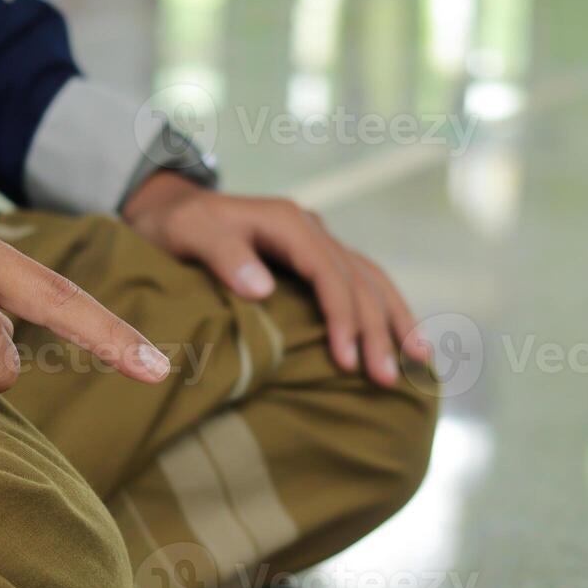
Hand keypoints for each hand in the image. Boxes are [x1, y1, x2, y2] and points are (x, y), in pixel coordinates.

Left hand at [123, 172, 430, 387]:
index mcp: (288, 222)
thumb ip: (223, 256)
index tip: (345, 360)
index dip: (342, 317)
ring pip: (371, 280)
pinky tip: (401, 339)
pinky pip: (361, 283)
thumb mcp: (188, 232)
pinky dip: (385, 310)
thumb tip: (263, 289)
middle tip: (385, 380)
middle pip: (358, 281)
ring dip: (396, 320)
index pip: (329, 273)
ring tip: (419, 362)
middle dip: (376, 331)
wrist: (167, 208)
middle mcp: (311, 229)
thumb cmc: (172, 226)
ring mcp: (317, 243)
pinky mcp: (315, 260)